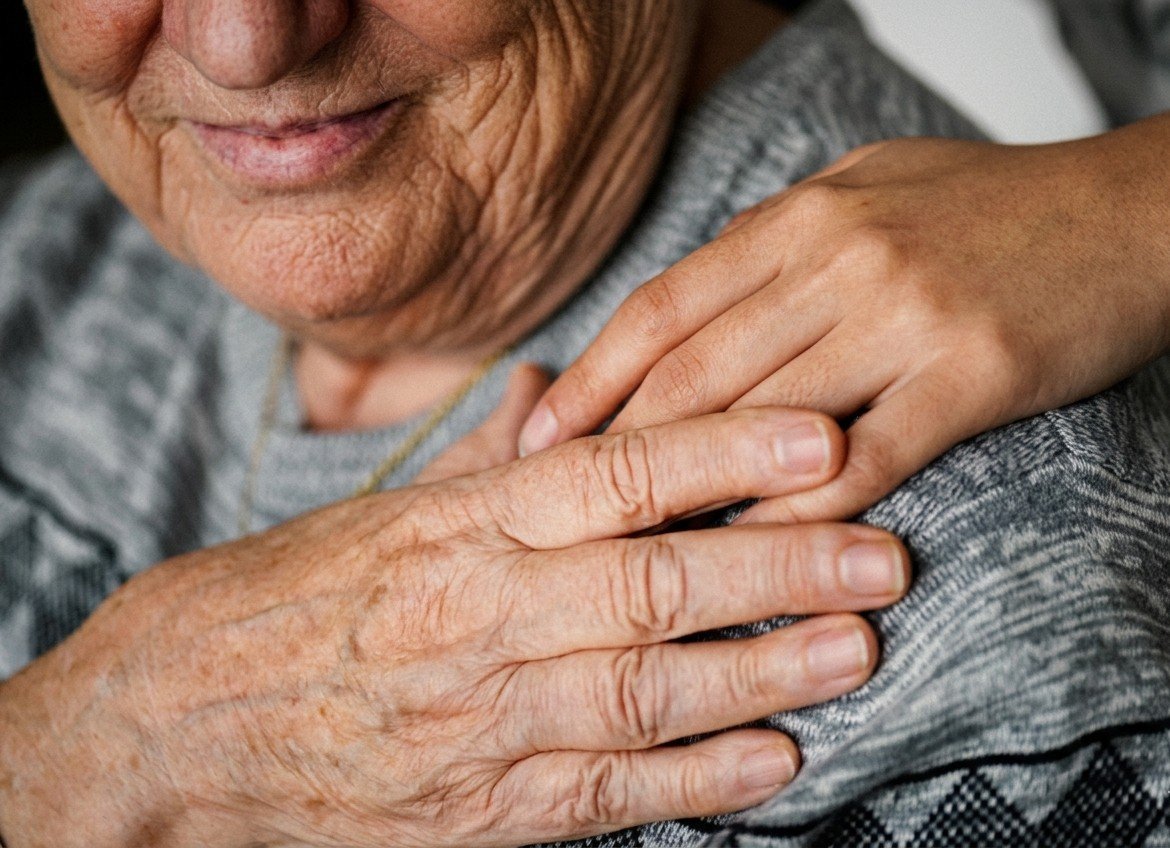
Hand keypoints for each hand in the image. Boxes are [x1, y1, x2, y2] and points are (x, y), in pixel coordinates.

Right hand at [0, 406, 909, 847]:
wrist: (172, 724)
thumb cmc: (292, 598)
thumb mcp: (382, 511)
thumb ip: (485, 457)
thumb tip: (559, 387)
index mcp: (457, 524)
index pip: (612, 472)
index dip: (724, 450)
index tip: (821, 434)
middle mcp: (475, 613)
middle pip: (652, 581)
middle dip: (778, 564)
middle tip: (885, 551)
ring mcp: (477, 717)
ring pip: (642, 690)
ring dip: (760, 671)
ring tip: (858, 650)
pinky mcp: (476, 810)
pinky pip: (602, 793)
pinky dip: (695, 780)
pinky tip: (777, 758)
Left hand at [519, 116, 1169, 521]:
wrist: (1130, 212)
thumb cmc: (987, 207)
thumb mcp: (862, 190)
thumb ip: (773, 244)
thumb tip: (690, 303)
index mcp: (800, 218)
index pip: (662, 307)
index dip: (589, 377)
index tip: (535, 435)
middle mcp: (839, 260)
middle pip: (693, 370)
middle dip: (616, 448)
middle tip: (561, 512)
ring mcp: (904, 315)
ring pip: (762, 418)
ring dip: (692, 489)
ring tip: (637, 545)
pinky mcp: (971, 374)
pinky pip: (864, 457)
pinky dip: (801, 509)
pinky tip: (759, 547)